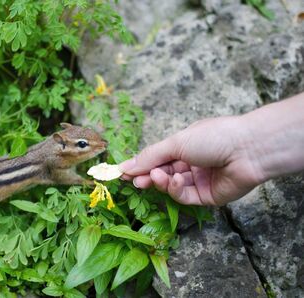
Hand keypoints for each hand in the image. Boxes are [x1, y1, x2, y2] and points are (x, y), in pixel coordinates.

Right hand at [118, 116, 263, 205]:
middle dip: (147, 176)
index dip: (140, 165)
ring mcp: (199, 181)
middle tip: (133, 181)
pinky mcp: (207, 197)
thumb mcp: (176, 142)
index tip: (122, 172)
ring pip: (171, 186)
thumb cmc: (213, 137)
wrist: (248, 149)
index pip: (157, 158)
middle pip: (162, 174)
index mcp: (185, 146)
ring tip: (156, 176)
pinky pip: (185, 196)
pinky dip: (176, 190)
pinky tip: (176, 180)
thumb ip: (150, 156)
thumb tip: (125, 166)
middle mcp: (191, 163)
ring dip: (160, 182)